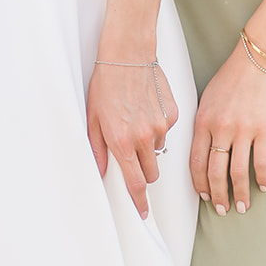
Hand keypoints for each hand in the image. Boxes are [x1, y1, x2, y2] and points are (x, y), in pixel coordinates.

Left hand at [87, 59, 177, 220]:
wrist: (127, 53)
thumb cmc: (106, 82)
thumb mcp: (93, 118)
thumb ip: (97, 149)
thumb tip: (100, 171)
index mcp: (122, 141)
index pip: (135, 183)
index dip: (139, 202)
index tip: (142, 212)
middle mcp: (143, 137)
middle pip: (151, 172)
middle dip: (143, 170)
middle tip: (132, 153)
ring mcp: (160, 125)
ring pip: (159, 150)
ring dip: (149, 145)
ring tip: (136, 120)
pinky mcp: (172, 113)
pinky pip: (167, 130)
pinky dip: (157, 125)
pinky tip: (146, 107)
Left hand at [190, 40, 265, 216]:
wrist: (257, 59)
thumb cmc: (232, 77)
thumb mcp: (206, 98)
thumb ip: (202, 124)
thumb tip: (200, 148)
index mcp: (203, 121)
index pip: (195, 161)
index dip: (199, 183)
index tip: (203, 195)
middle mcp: (221, 128)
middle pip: (215, 172)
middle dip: (217, 195)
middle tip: (221, 208)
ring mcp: (243, 130)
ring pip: (237, 173)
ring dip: (239, 194)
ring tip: (242, 206)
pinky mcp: (265, 130)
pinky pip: (262, 162)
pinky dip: (262, 178)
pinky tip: (263, 186)